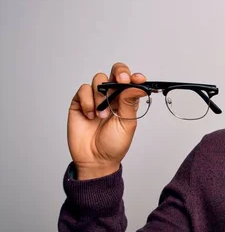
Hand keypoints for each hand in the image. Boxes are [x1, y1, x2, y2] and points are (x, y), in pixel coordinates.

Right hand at [67, 62, 146, 179]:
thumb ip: (130, 102)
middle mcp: (112, 96)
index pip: (131, 81)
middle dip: (119, 72)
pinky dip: (88, 100)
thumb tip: (138, 85)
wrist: (95, 159)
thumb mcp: (127, 123)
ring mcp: (95, 98)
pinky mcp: (80, 102)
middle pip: (115, 73)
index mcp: (126, 100)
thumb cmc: (114, 144)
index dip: (134, 77)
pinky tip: (90, 115)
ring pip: (99, 79)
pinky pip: (84, 89)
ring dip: (101, 95)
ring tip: (102, 115)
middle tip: (121, 80)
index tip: (138, 79)